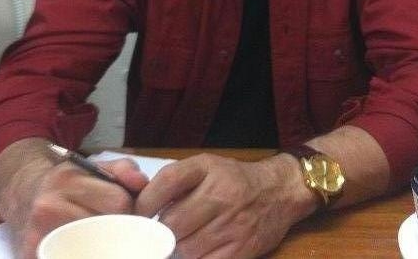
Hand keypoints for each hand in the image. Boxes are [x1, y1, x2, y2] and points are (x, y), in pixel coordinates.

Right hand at [0, 140, 148, 258]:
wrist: (23, 195)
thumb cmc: (66, 182)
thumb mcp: (93, 166)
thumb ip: (123, 170)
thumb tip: (142, 184)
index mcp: (68, 180)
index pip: (118, 202)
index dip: (130, 209)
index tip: (128, 211)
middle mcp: (49, 205)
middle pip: (106, 227)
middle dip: (118, 229)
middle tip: (117, 227)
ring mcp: (39, 234)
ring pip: (91, 249)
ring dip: (102, 246)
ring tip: (101, 238)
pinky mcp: (31, 255)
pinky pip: (68, 257)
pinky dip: (83, 254)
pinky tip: (87, 249)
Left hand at [135, 152, 316, 258]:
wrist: (279, 191)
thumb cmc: (235, 179)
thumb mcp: (207, 166)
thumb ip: (177, 180)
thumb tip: (142, 205)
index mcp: (208, 168)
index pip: (168, 181)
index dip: (146, 201)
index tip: (138, 215)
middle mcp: (221, 194)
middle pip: (174, 222)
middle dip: (161, 232)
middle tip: (160, 233)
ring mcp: (232, 224)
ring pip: (186, 248)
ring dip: (177, 249)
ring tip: (179, 242)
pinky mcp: (241, 250)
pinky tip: (196, 252)